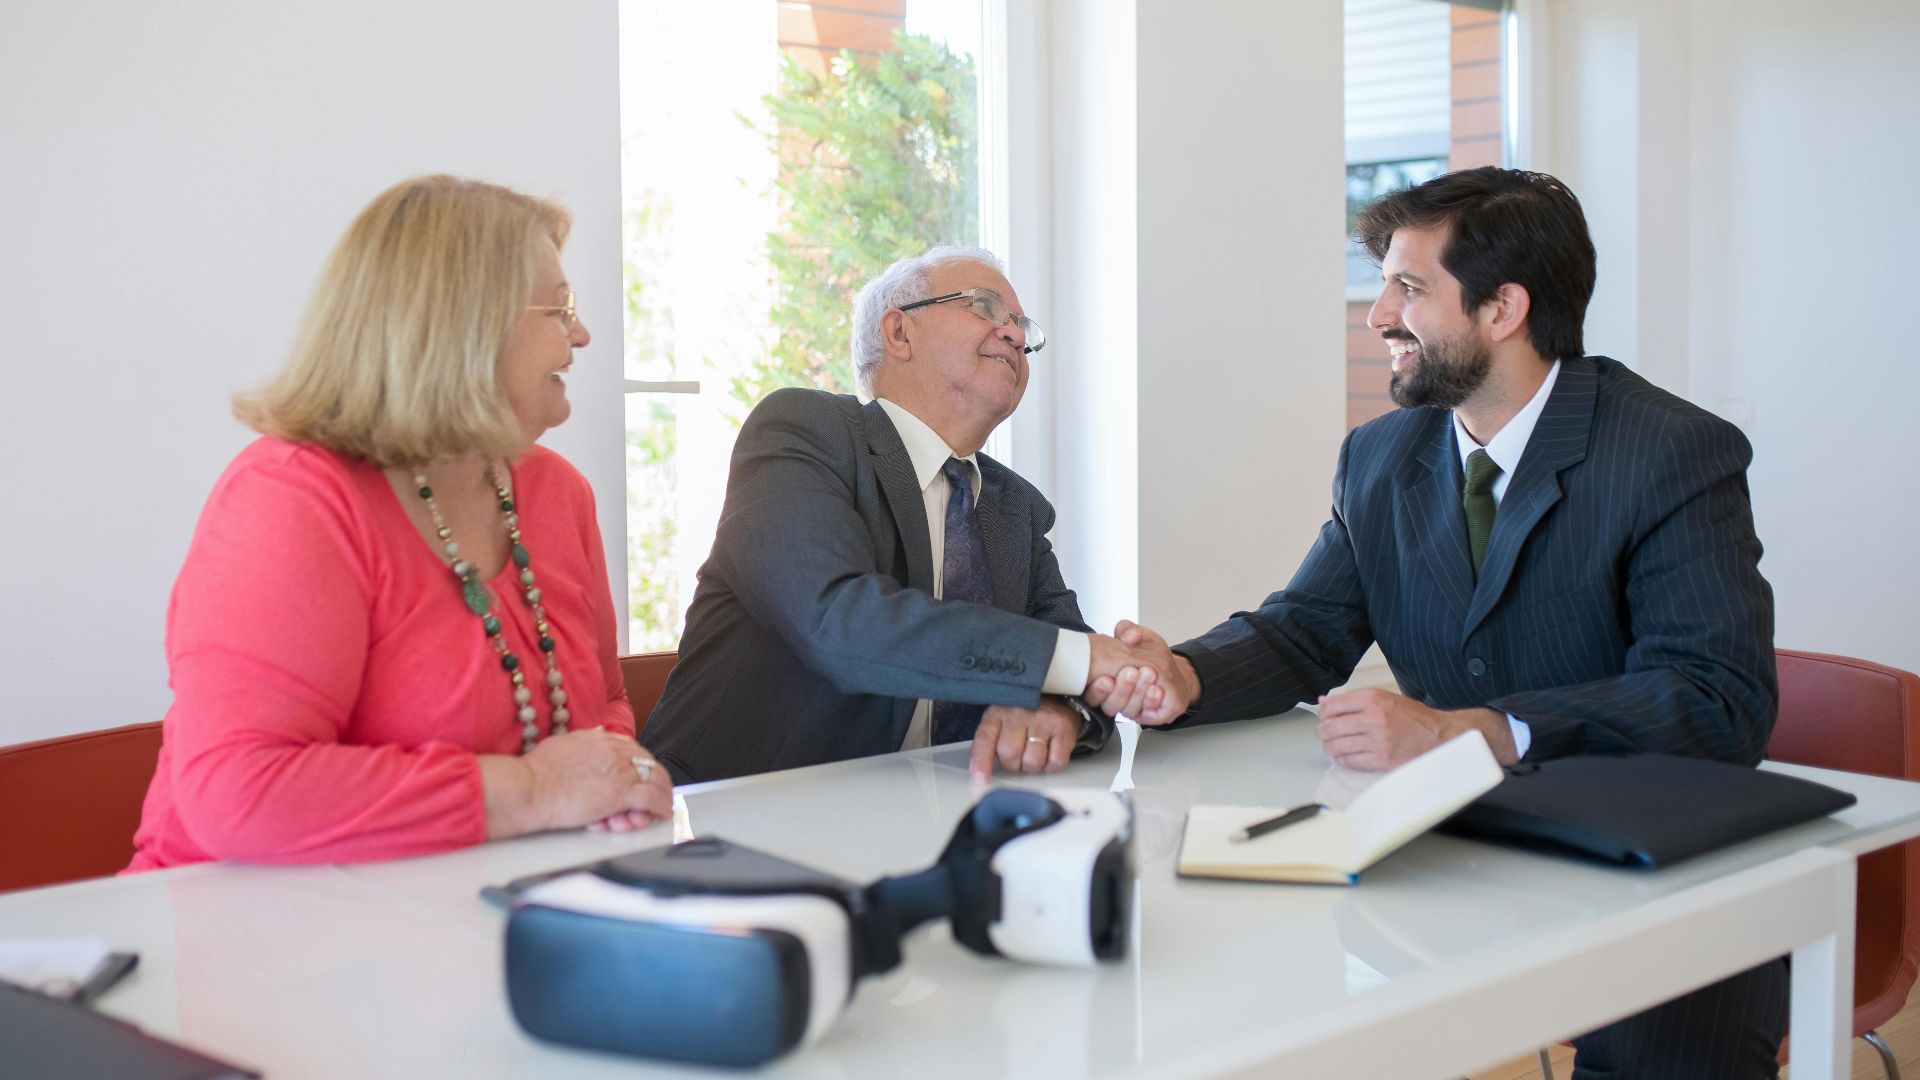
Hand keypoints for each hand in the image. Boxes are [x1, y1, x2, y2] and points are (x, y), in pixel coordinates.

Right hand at [505, 728, 672, 834]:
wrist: (529, 788)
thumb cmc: (536, 773)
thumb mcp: (563, 744)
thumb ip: (583, 741)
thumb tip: (595, 734)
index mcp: (600, 739)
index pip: (633, 750)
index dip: (639, 766)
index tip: (641, 777)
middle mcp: (614, 752)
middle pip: (648, 764)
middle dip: (653, 782)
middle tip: (655, 796)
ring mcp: (620, 772)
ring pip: (655, 781)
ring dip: (659, 797)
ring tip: (659, 809)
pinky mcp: (621, 793)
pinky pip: (652, 799)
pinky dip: (661, 807)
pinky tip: (661, 814)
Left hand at [969, 699, 1081, 783]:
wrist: (1054, 699)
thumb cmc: (1022, 718)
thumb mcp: (999, 724)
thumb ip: (988, 745)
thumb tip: (980, 775)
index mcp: (997, 713)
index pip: (985, 739)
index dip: (981, 762)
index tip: (980, 779)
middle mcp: (1019, 713)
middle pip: (1010, 754)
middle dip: (1013, 766)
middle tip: (1017, 760)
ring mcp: (1042, 718)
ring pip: (1033, 762)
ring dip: (1032, 768)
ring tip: (1033, 755)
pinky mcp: (1062, 726)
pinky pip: (1055, 762)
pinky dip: (1051, 766)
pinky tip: (1048, 754)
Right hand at [1082, 631, 1162, 718]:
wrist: (1171, 671)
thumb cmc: (1152, 656)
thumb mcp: (1141, 637)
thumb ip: (1128, 631)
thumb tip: (1130, 635)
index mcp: (1103, 682)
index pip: (1091, 695)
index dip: (1097, 690)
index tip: (1107, 679)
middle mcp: (1114, 699)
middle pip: (1109, 705)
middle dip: (1121, 689)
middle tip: (1132, 672)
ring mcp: (1131, 709)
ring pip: (1127, 710)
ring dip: (1138, 692)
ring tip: (1149, 674)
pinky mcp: (1149, 715)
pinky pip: (1148, 714)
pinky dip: (1151, 701)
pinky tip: (1156, 690)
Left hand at [1314, 689, 1516, 770]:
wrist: (1441, 736)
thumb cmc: (1414, 718)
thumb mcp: (1385, 699)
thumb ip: (1354, 701)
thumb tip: (1325, 701)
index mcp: (1374, 698)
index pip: (1333, 705)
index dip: (1323, 713)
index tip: (1324, 718)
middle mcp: (1374, 717)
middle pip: (1330, 727)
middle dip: (1323, 732)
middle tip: (1325, 734)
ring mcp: (1378, 740)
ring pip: (1337, 746)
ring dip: (1330, 748)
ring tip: (1333, 746)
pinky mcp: (1382, 759)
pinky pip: (1350, 761)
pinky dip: (1342, 760)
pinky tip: (1346, 756)